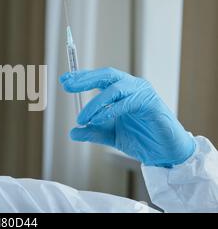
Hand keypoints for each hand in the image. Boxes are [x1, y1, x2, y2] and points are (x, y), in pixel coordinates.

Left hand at [59, 67, 195, 167]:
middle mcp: (132, 87)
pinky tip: (97, 119)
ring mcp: (143, 93)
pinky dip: (110, 110)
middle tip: (67, 84)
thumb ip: (93, 131)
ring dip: (95, 103)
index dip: (81, 77)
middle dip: (85, 79)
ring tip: (82, 118)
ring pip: (114, 89)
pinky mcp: (151, 103)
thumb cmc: (141, 139)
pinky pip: (127, 103)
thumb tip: (72, 132)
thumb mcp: (110, 135)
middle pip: (106, 75)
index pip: (100, 78)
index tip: (63, 79)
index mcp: (122, 90)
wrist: (165, 153)